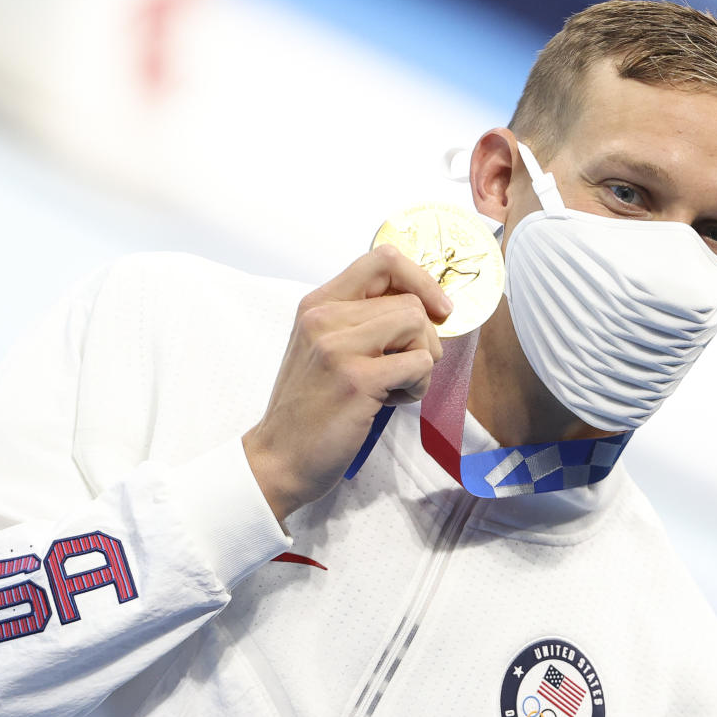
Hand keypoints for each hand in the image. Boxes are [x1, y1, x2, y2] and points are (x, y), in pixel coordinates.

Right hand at [243, 245, 452, 520]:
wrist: (279, 458)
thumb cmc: (311, 407)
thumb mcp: (324, 348)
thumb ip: (362, 321)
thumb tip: (424, 303)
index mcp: (317, 304)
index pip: (382, 259)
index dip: (420, 279)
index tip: (437, 308)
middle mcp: (324, 318)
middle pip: (410, 301)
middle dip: (424, 339)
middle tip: (402, 370)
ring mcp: (338, 348)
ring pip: (418, 326)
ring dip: (423, 361)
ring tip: (395, 386)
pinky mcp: (356, 379)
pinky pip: (420, 364)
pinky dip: (418, 386)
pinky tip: (390, 402)